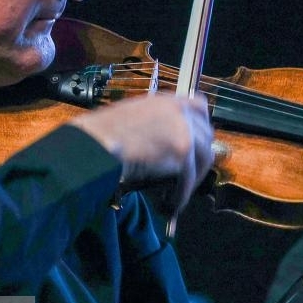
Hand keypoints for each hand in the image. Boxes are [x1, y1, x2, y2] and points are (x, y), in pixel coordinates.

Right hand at [71, 95, 213, 215]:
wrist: (96, 143)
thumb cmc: (102, 134)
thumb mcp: (133, 117)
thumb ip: (155, 124)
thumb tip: (164, 142)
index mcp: (165, 100)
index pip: (199, 106)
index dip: (200, 125)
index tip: (197, 141)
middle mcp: (179, 110)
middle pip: (206, 133)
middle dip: (200, 154)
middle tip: (189, 172)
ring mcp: (184, 129)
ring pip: (203, 156)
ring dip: (194, 176)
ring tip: (180, 191)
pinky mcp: (183, 150)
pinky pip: (190, 177)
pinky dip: (183, 192)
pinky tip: (173, 202)